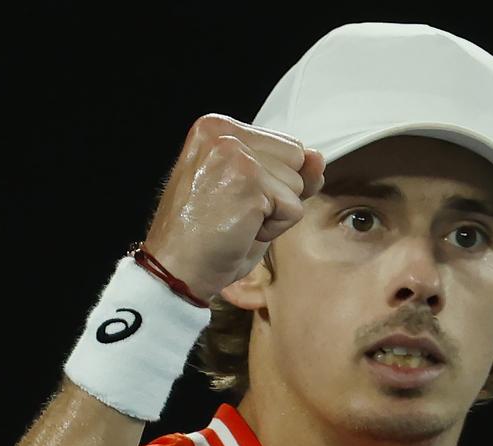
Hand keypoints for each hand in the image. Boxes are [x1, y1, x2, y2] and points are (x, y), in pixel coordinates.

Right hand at [141, 113, 324, 299]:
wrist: (175, 270)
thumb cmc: (206, 237)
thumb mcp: (251, 195)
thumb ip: (285, 171)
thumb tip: (318, 158)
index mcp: (216, 127)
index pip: (285, 147)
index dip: (273, 183)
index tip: (231, 200)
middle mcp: (222, 132)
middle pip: (296, 159)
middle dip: (277, 195)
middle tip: (233, 213)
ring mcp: (235, 154)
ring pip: (297, 185)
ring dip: (274, 214)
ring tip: (234, 222)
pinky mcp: (248, 181)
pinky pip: (293, 209)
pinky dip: (273, 230)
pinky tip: (239, 231)